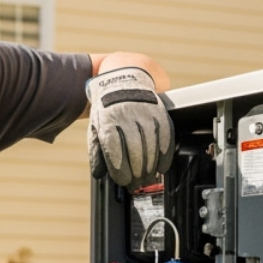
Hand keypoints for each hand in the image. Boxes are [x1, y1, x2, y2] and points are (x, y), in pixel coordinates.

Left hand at [86, 65, 174, 189]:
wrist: (124, 78)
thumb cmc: (108, 109)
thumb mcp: (96, 127)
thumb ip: (97, 151)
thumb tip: (99, 174)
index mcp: (109, 122)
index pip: (116, 151)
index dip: (121, 170)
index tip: (124, 182)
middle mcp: (128, 117)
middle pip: (136, 151)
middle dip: (138, 172)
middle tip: (137, 184)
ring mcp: (145, 114)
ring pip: (152, 146)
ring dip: (151, 166)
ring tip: (148, 178)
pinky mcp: (159, 112)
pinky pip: (166, 136)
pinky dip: (165, 154)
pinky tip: (162, 166)